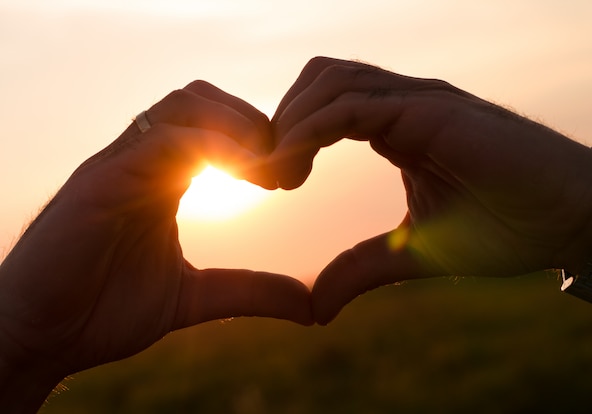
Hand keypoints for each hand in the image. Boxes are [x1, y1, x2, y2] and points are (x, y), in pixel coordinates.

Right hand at [0, 81, 311, 408]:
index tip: (291, 177)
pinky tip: (242, 174)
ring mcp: (119, 165)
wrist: (40, 338)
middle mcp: (140, 161)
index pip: (214, 124)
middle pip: (201, 98)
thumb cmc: (103, 311)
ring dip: (235, 124)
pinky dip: (209, 145)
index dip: (260, 140)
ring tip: (264, 165)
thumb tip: (309, 306)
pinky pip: (160, 139)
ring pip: (182, 104)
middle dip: (253, 121)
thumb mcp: (194, 299)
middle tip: (283, 164)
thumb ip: (248, 292)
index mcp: (161, 179)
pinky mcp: (100, 182)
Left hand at [264, 57, 591, 323]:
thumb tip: (314, 306)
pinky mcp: (432, 111)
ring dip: (289, 122)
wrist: (570, 221)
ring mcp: (418, 100)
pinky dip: (311, 130)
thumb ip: (361, 268)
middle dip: (278, 120)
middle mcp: (403, 102)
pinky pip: (353, 105)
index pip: (323, 104)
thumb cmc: (505, 228)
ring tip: (274, 173)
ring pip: (329, 79)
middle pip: (317, 78)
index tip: (268, 182)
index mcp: (396, 125)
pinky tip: (291, 169)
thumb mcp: (414, 252)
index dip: (287, 136)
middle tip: (262, 174)